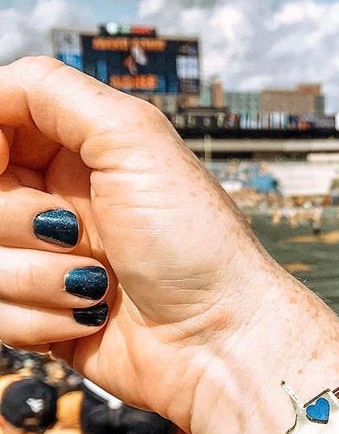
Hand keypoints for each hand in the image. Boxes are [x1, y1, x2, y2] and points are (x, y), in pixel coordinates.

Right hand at [0, 57, 273, 433]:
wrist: (221, 342)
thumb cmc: (197, 244)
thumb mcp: (135, 138)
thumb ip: (51, 92)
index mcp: (79, 154)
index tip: (3, 165)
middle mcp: (58, 205)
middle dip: (18, 220)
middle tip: (71, 230)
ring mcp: (49, 264)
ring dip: (36, 275)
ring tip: (96, 282)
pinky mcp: (44, 319)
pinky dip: (41, 318)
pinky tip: (90, 317)